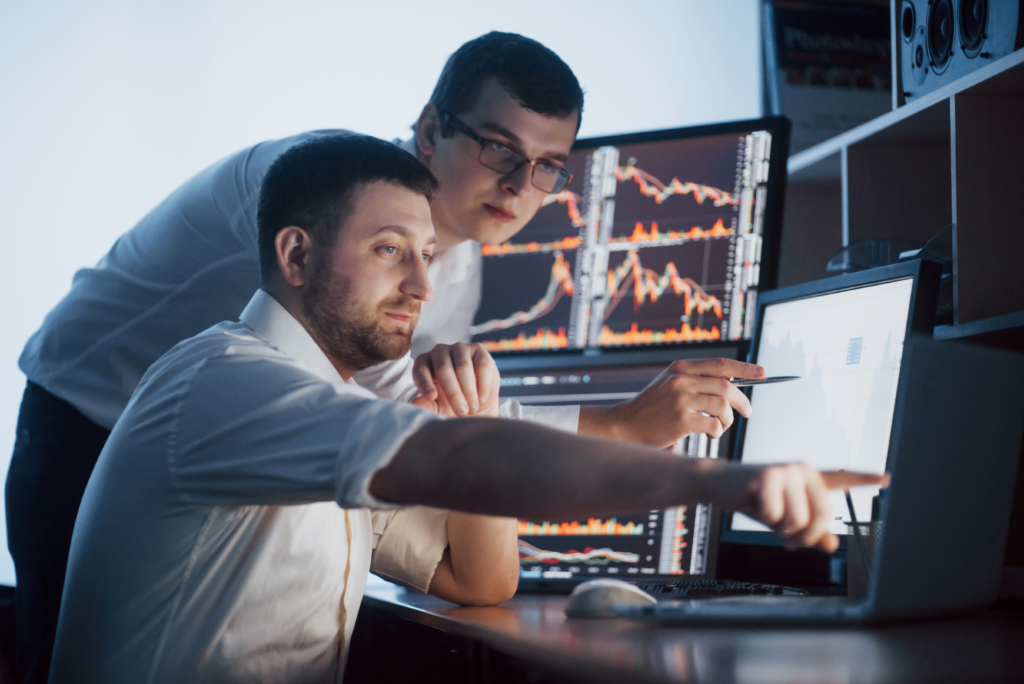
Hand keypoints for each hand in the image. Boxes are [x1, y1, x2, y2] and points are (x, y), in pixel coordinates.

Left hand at [410, 342, 499, 417]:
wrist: (476, 401)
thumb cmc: (451, 404)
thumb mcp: (438, 408)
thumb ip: (427, 406)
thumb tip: (415, 404)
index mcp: (424, 363)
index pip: (420, 370)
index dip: (425, 383)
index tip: (431, 397)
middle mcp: (439, 351)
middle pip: (443, 368)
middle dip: (453, 393)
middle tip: (461, 411)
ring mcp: (459, 348)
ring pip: (463, 367)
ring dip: (469, 390)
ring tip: (472, 408)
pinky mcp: (478, 349)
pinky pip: (481, 365)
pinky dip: (483, 384)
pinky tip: (481, 398)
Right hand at [578, 358, 764, 446]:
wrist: (625, 425)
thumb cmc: (652, 408)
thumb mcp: (671, 384)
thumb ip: (696, 380)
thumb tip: (733, 384)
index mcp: (681, 367)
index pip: (721, 364)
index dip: (745, 368)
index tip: (762, 373)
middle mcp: (681, 379)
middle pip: (727, 387)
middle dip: (743, 401)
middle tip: (747, 411)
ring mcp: (681, 399)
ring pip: (723, 407)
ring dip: (729, 420)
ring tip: (721, 427)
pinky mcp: (681, 419)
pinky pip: (714, 424)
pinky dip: (717, 431)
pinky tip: (711, 433)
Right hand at [719, 464, 886, 551]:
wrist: (719, 484)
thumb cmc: (754, 500)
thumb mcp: (784, 518)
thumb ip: (810, 532)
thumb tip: (832, 545)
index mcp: (810, 479)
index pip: (842, 478)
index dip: (866, 478)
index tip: (888, 478)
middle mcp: (803, 470)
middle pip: (822, 516)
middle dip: (803, 535)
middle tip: (787, 538)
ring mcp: (786, 471)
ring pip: (798, 520)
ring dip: (780, 528)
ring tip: (768, 516)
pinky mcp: (768, 476)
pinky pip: (775, 515)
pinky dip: (763, 518)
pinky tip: (753, 503)